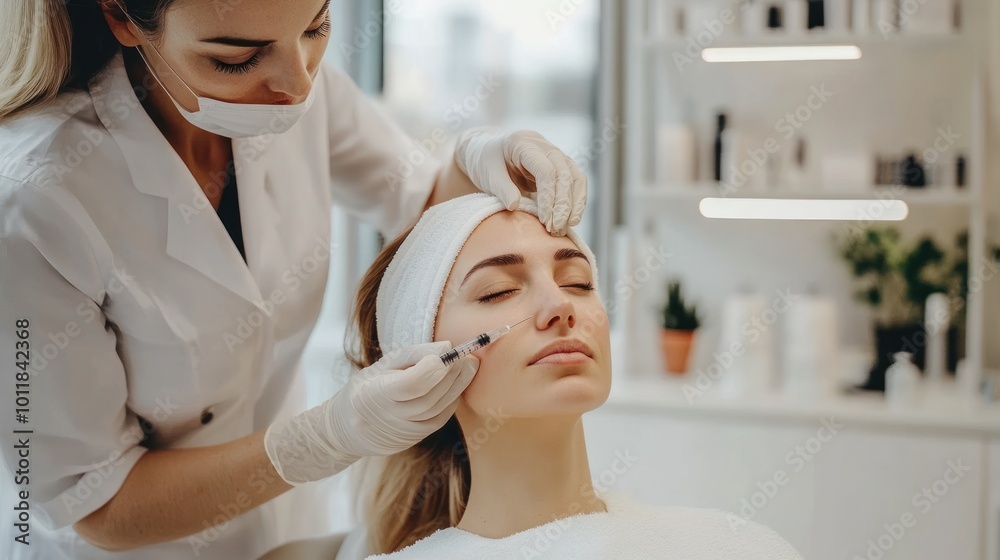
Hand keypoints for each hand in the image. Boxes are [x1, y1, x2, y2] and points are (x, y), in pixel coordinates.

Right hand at [263, 341, 477, 484]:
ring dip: (458, 386)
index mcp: (372, 394)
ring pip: (438, 410)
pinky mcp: (412, 440)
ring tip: (469, 365)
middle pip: (429, 397)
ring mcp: (401, 433)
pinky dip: (452, 401)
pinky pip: (439, 420)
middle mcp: (387, 418)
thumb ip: (413, 354)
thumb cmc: (365, 388)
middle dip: (453, 373)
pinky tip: (457, 386)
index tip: (448, 349)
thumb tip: (447, 347)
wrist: (347, 429)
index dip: (433, 367)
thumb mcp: (380, 365)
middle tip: (468, 354)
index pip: (410, 384)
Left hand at [455, 128, 587, 235]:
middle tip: (556, 228)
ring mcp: (555, 155)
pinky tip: (570, 220)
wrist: (489, 152)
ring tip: (565, 228)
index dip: (548, 196)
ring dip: (575, 204)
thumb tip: (515, 206)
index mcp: (524, 143)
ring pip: (576, 177)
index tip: (545, 220)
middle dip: (563, 204)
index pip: (545, 169)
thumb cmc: (486, 162)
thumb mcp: (487, 174)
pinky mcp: (560, 167)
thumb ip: (501, 188)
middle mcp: (545, 146)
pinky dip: (576, 201)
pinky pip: (576, 183)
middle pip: (564, 173)